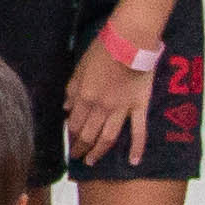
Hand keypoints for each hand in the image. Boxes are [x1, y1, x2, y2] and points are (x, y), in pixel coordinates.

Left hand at [60, 32, 155, 167]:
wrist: (130, 42)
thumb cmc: (103, 50)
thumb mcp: (79, 68)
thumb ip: (72, 90)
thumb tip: (66, 109)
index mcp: (85, 98)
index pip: (74, 123)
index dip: (70, 135)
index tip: (69, 142)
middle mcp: (101, 108)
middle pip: (88, 134)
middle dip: (80, 148)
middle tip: (77, 158)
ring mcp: (121, 110)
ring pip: (108, 137)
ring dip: (98, 152)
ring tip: (92, 162)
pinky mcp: (139, 107)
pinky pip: (138, 131)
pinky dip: (136, 148)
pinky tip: (133, 162)